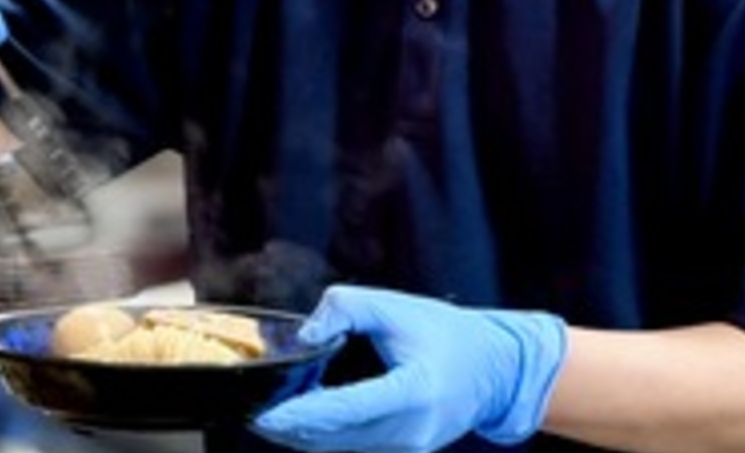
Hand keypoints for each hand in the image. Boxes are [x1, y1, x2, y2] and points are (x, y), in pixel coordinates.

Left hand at [252, 285, 567, 452]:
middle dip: (290, 428)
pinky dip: (323, 437)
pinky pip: (352, 450)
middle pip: (336, 437)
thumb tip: (305, 336)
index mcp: (416, 391)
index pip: (348, 409)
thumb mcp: (396, 306)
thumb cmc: (446, 333)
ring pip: (340, 449)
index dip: (303, 414)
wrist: (493, 368)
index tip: (266, 413)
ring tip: (267, 417)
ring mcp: (409, 450)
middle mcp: (412, 431)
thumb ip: (345, 308)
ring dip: (302, 436)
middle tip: (252, 413)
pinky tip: (297, 422)